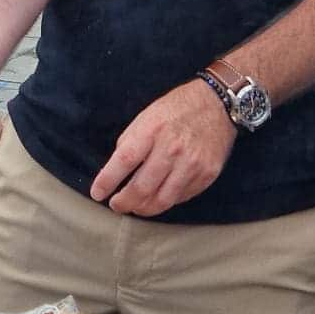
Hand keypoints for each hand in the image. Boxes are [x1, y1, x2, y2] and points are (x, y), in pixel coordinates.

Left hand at [90, 78, 235, 217]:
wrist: (217, 104)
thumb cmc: (176, 109)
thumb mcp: (147, 116)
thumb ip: (131, 142)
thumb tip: (116, 171)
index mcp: (152, 130)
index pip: (124, 161)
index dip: (107, 181)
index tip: (97, 193)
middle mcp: (172, 149)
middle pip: (142, 188)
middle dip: (124, 202)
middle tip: (116, 205)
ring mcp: (192, 164)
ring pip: (162, 200)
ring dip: (144, 209)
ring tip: (136, 207)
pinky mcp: (207, 174)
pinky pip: (181, 197)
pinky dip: (166, 201)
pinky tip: (159, 197)